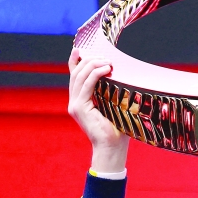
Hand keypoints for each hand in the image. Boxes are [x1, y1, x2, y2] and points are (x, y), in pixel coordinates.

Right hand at [67, 48, 129, 173]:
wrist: (112, 148)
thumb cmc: (117, 130)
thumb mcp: (115, 106)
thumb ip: (112, 92)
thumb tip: (123, 76)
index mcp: (80, 101)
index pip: (74, 75)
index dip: (75, 60)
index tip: (81, 49)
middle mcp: (74, 102)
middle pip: (76, 72)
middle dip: (90, 60)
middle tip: (106, 57)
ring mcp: (75, 105)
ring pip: (79, 76)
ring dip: (93, 65)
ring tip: (108, 62)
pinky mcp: (79, 109)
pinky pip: (85, 85)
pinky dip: (95, 74)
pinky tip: (106, 69)